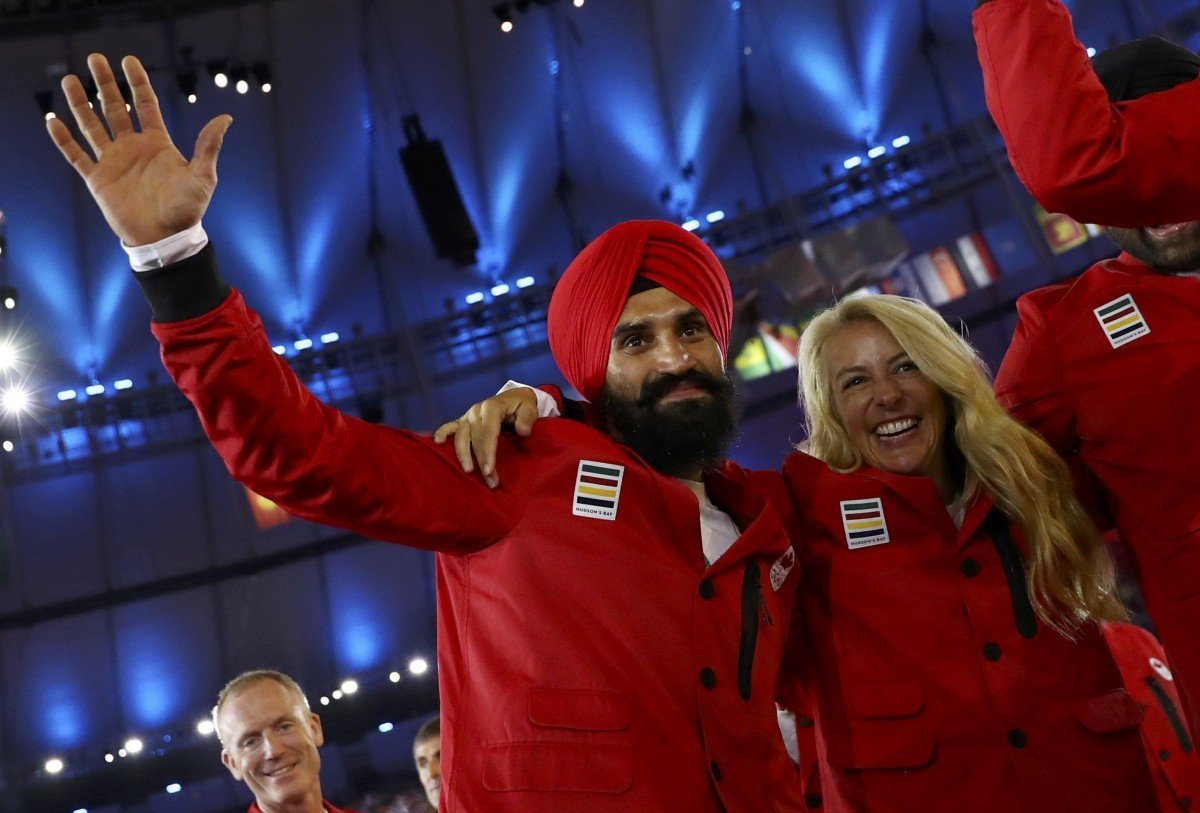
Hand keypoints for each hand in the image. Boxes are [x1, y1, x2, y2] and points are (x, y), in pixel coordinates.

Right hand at [46, 53, 232, 245]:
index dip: (137, 82)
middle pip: (115, 108)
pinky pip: (76, 156)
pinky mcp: (98, 179)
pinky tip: (53, 121)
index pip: (145, 105)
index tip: (128, 60)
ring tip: (70, 80)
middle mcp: (133, 148)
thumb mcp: (203, 176)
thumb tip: (226, 118)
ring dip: (80, 103)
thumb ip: (208, 146)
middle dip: (105, 83)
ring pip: (92, 125)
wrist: (166, 238)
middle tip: (95, 58)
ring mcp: (114, 162)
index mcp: (157, 143)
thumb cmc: (188, 210)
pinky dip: (64, 140)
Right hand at [433, 388, 539, 487]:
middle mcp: (476, 411)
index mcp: (492, 407)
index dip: (489, 452)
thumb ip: (527, 419)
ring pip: (461, 437)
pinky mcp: (463, 420)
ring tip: (468, 471)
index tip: (490, 471)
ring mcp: (467, 415)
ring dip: (463, 455)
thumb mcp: (530, 409)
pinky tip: (438, 442)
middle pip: (476, 439)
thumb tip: (523, 431)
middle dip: (481, 461)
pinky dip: (442, 433)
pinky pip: (450, 427)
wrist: (513, 398)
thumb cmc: (522, 406)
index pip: (489, 433)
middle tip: (490, 482)